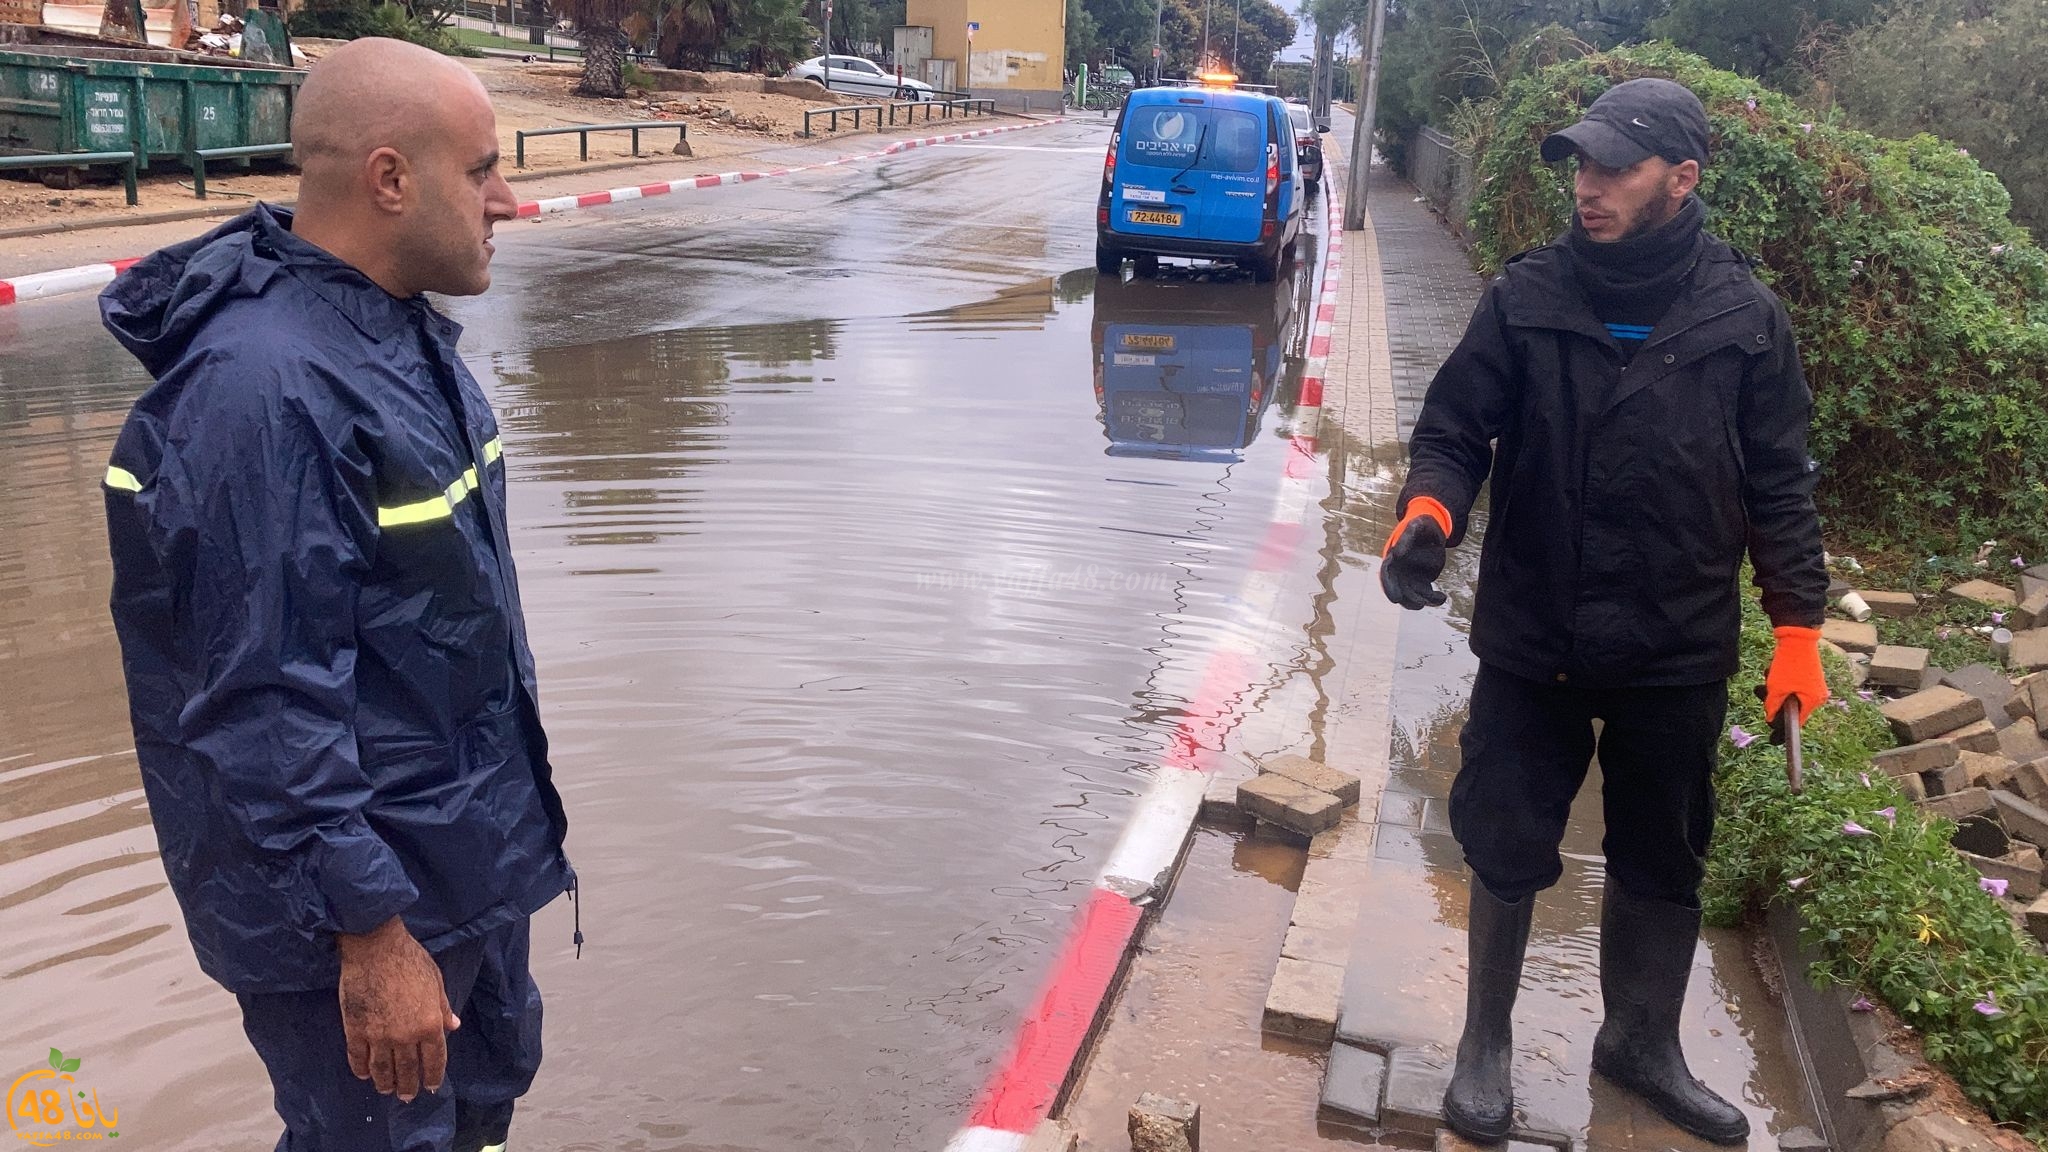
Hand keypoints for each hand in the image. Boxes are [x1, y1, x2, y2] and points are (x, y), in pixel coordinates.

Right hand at [337, 916, 458, 1102]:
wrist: (375, 948)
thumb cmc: (410, 960)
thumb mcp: (436, 981)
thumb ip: (443, 1008)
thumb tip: (453, 1026)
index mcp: (430, 1024)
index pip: (434, 1060)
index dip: (432, 1076)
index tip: (430, 1087)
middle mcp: (405, 1036)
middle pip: (408, 1071)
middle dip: (409, 1087)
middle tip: (408, 1097)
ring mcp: (378, 1036)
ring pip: (382, 1070)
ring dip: (385, 1083)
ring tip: (386, 1090)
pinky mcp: (355, 1031)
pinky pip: (358, 1058)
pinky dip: (361, 1069)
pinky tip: (364, 1075)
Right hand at [1380, 497, 1451, 609]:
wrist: (1430, 528)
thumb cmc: (1420, 524)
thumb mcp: (1414, 526)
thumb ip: (1405, 538)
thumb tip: (1396, 554)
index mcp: (1392, 557)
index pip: (1386, 575)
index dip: (1389, 588)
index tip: (1395, 599)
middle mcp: (1399, 570)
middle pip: (1399, 589)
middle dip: (1408, 599)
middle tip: (1419, 605)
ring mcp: (1411, 577)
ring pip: (1413, 594)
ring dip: (1423, 600)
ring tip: (1438, 598)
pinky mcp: (1423, 580)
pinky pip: (1426, 593)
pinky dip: (1433, 598)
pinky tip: (1442, 597)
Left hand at [1764, 625, 1827, 726]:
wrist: (1797, 637)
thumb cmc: (1789, 664)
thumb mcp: (1777, 688)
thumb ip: (1773, 706)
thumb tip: (1771, 720)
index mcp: (1812, 701)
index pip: (1796, 723)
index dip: (1782, 730)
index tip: (1772, 740)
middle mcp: (1816, 695)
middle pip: (1791, 709)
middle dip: (1773, 702)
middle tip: (1762, 692)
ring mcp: (1812, 685)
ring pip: (1788, 696)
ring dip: (1774, 689)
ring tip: (1768, 676)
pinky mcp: (1806, 675)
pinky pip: (1790, 686)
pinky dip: (1779, 682)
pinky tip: (1772, 671)